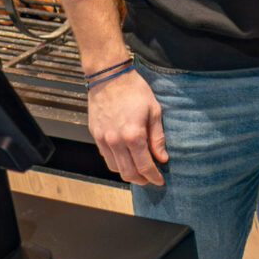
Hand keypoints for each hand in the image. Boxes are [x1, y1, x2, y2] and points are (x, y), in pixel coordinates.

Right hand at [88, 69, 166, 185]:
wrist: (110, 78)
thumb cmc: (134, 90)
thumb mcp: (154, 111)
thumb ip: (158, 138)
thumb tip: (162, 157)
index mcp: (134, 135)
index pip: (144, 165)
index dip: (154, 176)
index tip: (160, 181)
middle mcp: (116, 141)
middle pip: (128, 172)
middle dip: (141, 180)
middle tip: (151, 179)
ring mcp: (104, 139)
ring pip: (115, 168)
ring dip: (128, 173)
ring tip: (139, 171)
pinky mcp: (96, 135)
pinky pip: (106, 157)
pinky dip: (116, 163)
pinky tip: (126, 159)